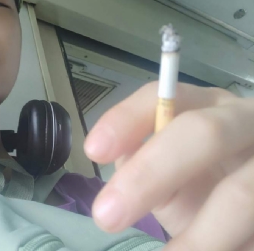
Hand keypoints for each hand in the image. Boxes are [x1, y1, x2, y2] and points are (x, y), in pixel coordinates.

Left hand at [84, 82, 253, 250]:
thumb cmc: (201, 176)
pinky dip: (234, 248)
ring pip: (240, 193)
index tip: (94, 151)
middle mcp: (240, 121)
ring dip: (201, 237)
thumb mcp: (167, 167)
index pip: (160, 96)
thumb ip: (143, 161)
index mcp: (203, 105)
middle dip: (150, 173)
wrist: (250, 203)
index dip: (125, 119)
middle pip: (202, 132)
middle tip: (107, 216)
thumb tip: (119, 170)